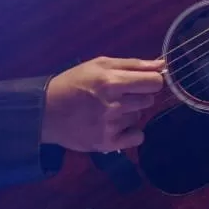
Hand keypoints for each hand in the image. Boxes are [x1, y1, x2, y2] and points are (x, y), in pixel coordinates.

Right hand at [40, 56, 165, 151]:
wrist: (45, 111)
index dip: (151, 80)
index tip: (142, 82)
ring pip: (140, 116)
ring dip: (130, 112)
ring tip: (109, 110)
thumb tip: (162, 64)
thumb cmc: (74, 83)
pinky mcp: (107, 143)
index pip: (154, 82)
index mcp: (112, 81)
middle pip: (149, 100)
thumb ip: (133, 64)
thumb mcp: (99, 64)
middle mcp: (113, 104)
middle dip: (138, 96)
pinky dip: (130, 132)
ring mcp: (110, 126)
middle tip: (119, 95)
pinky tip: (115, 126)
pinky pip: (137, 137)